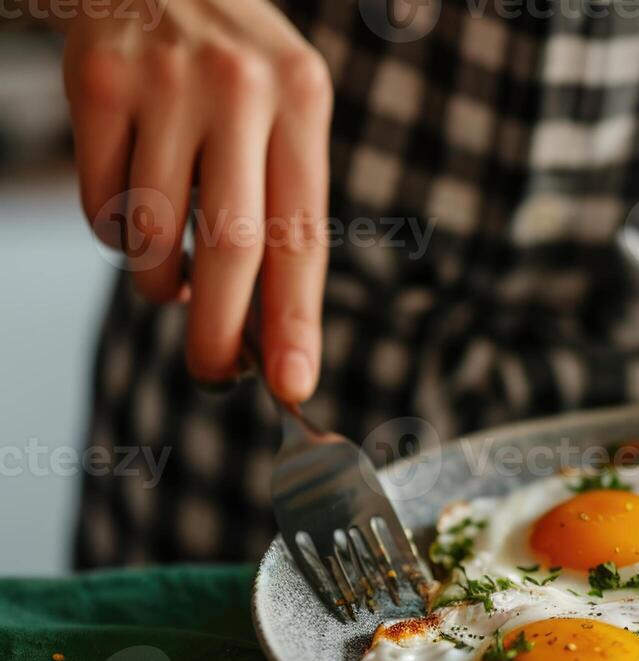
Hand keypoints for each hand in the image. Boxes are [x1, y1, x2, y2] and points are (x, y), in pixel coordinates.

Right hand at [60, 0, 332, 400]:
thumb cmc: (228, 60)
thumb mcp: (281, 104)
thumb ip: (282, 198)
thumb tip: (269, 324)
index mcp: (302, 100)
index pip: (303, 234)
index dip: (296, 319)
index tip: (295, 384)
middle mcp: (240, 89)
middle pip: (233, 247)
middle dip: (223, 332)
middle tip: (215, 377)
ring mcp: (164, 83)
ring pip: (154, 232)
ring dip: (160, 281)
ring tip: (173, 279)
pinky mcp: (97, 82)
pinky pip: (101, 201)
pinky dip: (115, 232)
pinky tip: (133, 212)